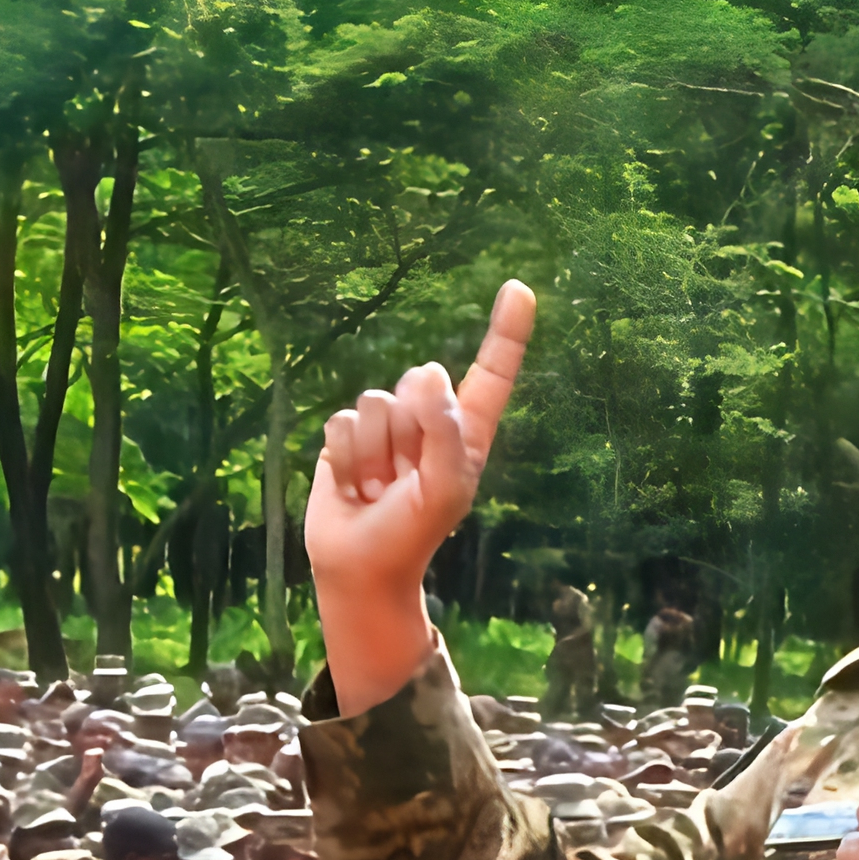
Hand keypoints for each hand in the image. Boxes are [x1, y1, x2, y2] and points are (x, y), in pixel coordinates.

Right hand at [306, 280, 532, 712]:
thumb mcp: (443, 489)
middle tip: (403, 479)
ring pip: (375, 403)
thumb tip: (428, 376)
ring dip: (372, 453)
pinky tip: (352, 486)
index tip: (518, 290)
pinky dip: (344, 458)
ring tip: (377, 488)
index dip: (505, 333)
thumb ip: (442, 432)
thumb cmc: (411, 536)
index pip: (490, 375)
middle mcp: (427, 422)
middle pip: (417, 385)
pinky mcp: (347, 437)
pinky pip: (340, 421)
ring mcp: (385, 428)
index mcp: (465, 433)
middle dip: (405, 431)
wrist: (358, 569)